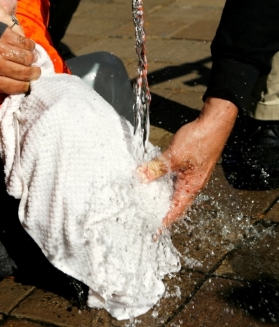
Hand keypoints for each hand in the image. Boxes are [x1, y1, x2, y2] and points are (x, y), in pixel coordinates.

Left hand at [0, 28, 40, 93]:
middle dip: (34, 74)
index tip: (31, 84)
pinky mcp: (3, 34)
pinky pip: (24, 41)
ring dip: (32, 59)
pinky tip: (28, 48)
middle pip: (25, 72)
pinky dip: (29, 45)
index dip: (28, 86)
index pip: (18, 87)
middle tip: (36, 72)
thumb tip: (15, 94)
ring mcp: (0, 48)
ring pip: (27, 57)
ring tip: (32, 60)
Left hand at [137, 97, 237, 225]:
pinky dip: (161, 182)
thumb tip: (140, 177)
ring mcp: (189, 175)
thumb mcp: (174, 156)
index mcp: (191, 188)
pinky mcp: (187, 166)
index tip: (153, 233)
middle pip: (172, 203)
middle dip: (158, 211)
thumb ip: (157, 168)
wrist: (214, 123)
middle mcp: (191, 185)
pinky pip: (172, 179)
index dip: (163, 223)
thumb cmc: (200, 140)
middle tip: (143, 217)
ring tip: (144, 201)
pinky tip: (151, 179)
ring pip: (171, 191)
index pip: (174, 212)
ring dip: (158, 196)